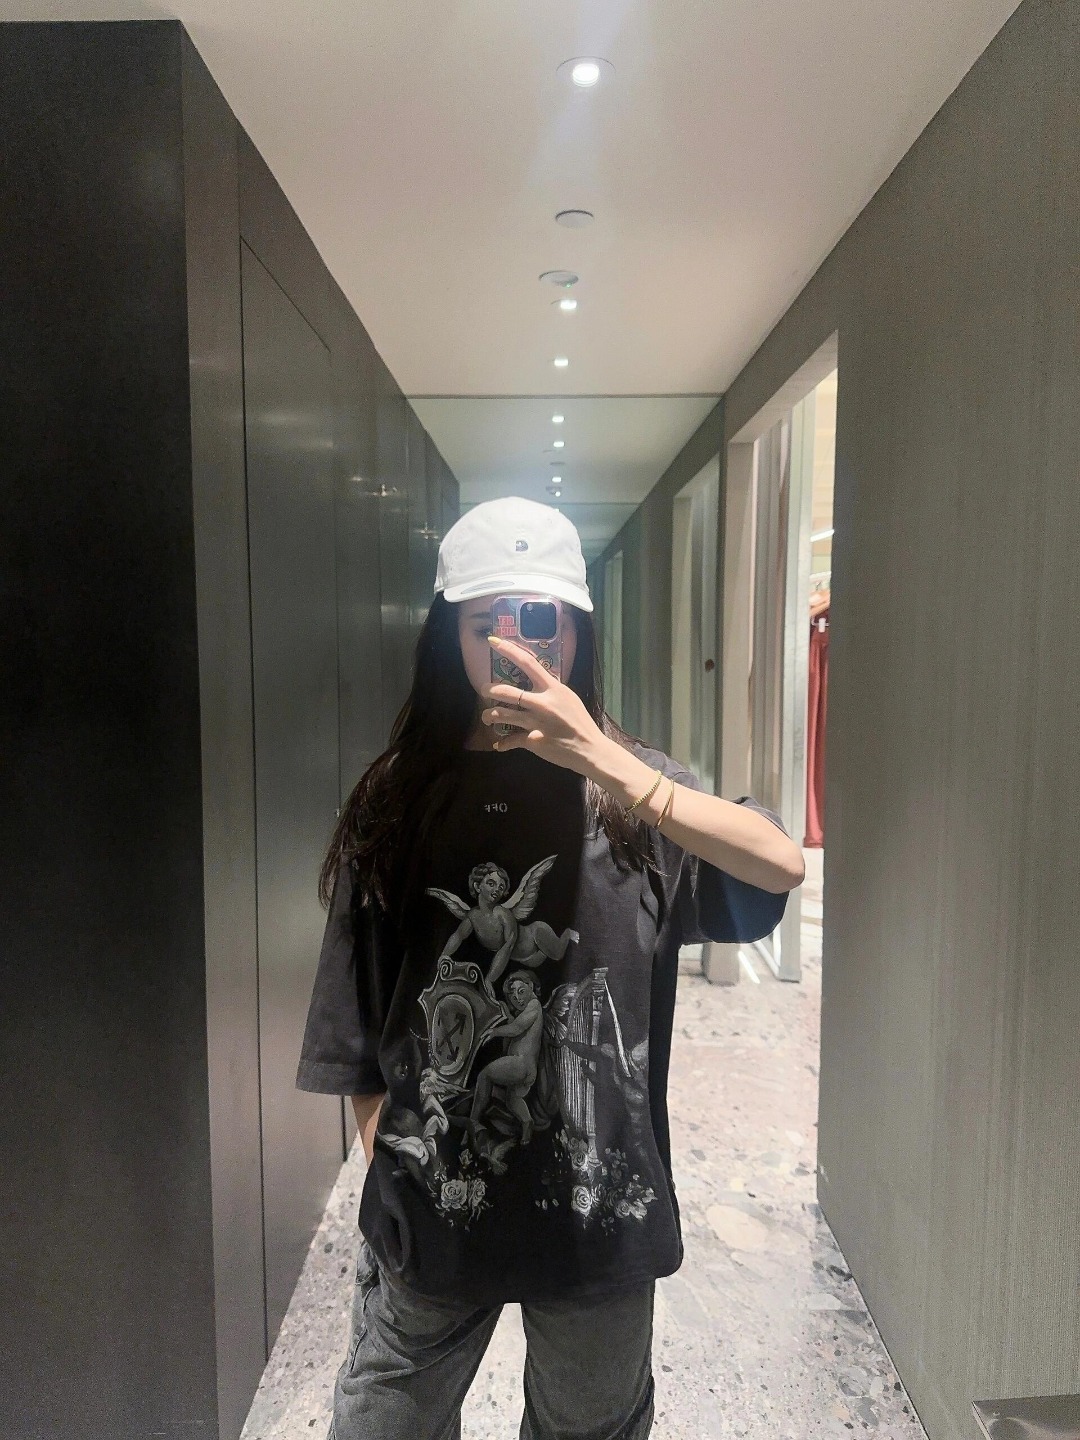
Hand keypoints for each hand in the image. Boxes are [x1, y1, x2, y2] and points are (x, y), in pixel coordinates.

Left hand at [483, 636, 610, 774]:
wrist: (589, 749)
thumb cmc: (580, 722)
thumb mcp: (569, 698)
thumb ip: (551, 690)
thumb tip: (537, 682)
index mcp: (552, 688)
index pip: (527, 662)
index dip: (509, 650)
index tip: (493, 641)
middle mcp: (541, 703)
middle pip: (506, 691)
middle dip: (489, 689)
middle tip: (483, 690)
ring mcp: (535, 722)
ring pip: (501, 714)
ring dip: (489, 715)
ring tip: (486, 717)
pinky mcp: (532, 741)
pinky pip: (510, 741)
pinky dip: (501, 744)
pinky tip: (498, 745)